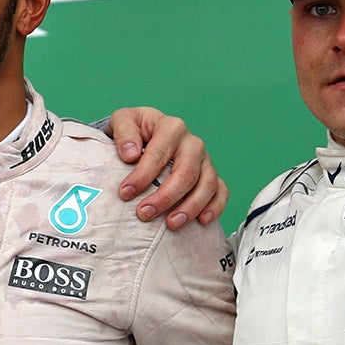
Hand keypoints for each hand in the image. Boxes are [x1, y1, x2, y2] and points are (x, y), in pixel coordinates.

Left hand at [109, 106, 224, 228]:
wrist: (146, 133)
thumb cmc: (134, 130)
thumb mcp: (123, 120)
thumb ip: (124, 132)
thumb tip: (131, 154)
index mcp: (171, 127)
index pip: (159, 154)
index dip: (143, 176)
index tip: (125, 193)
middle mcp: (192, 143)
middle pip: (186, 173)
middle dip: (166, 197)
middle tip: (144, 214)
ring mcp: (205, 160)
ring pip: (207, 185)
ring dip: (190, 207)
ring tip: (171, 225)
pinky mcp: (211, 175)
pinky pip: (221, 192)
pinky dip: (215, 207)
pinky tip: (202, 221)